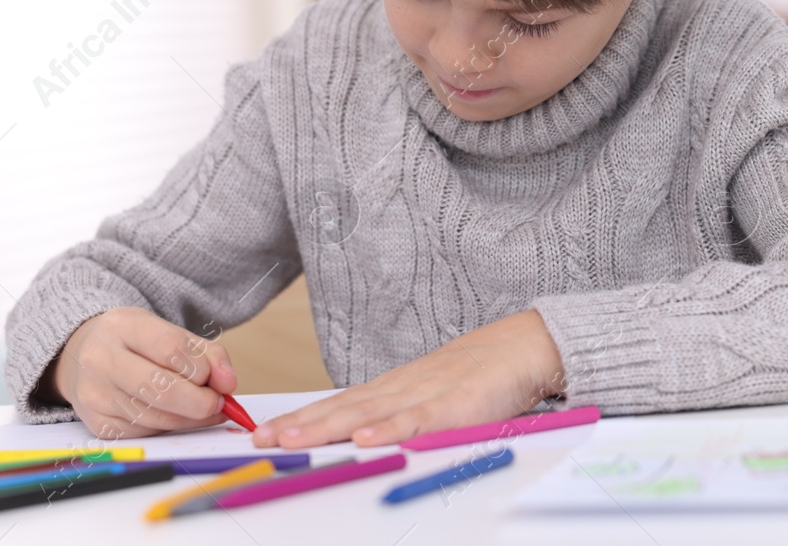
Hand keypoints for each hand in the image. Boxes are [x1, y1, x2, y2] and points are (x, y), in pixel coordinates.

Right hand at [47, 306, 237, 438]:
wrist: (84, 357)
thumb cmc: (136, 344)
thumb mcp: (171, 333)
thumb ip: (208, 355)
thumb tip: (228, 383)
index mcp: (122, 326)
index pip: (171, 349)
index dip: (202, 369)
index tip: (218, 379)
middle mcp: (101, 359)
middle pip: (160, 388)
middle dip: (199, 402)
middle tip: (217, 403)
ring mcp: (95, 395)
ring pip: (155, 417)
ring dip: (189, 419)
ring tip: (203, 409)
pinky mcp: (97, 424)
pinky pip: (145, 433)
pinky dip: (170, 428)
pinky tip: (178, 416)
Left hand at [251, 310, 565, 448]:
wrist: (525, 346)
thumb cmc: (482, 375)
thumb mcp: (433, 396)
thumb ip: (402, 416)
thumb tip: (365, 437)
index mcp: (395, 388)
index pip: (338, 404)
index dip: (301, 418)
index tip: (266, 431)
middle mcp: (401, 388)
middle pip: (341, 408)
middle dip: (299, 425)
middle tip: (261, 439)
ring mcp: (426, 394)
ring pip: (367, 413)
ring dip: (326, 427)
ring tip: (291, 440)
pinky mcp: (455, 405)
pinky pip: (417, 421)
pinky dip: (388, 430)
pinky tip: (363, 438)